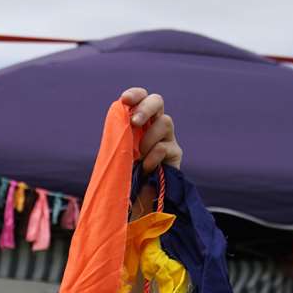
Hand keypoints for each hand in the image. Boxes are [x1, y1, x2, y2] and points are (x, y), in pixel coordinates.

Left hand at [121, 88, 181, 216]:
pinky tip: (145, 168)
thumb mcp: (118, 151)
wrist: (137, 198)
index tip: (124, 100)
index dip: (135, 95)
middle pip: (157, 101)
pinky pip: (165, 147)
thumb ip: (118, 133)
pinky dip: (152, 156)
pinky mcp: (175, 154)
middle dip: (145, 108)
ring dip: (148, 138)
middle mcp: (155, 124)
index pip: (141, 98)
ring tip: (138, 155)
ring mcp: (167, 137)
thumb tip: (118, 113)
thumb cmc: (124, 172)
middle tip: (134, 122)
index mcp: (139, 120)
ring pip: (165, 122)